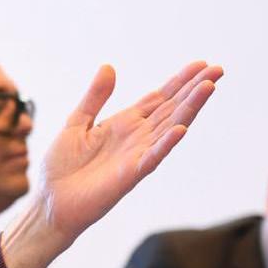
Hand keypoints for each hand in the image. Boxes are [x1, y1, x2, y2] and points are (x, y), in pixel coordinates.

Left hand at [0, 61, 221, 267]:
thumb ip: (95, 97)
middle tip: (217, 69)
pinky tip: (181, 129)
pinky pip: (151, 158)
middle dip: (193, 89)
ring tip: (208, 88)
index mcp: (124, 124)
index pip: (158, 98)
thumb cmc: (62, 167)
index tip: (200, 64)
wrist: (51, 202)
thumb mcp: (76, 122)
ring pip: (168, 128)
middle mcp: (136, 138)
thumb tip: (109, 66)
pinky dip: (165, 144)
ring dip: (188, 109)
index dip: (179, 82)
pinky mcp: (128, 175)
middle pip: (171, 109)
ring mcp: (136, 156)